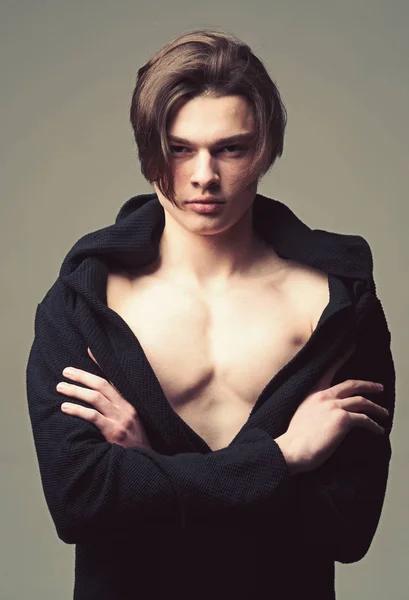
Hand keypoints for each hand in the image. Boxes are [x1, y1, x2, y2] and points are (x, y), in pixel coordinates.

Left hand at [56, 347, 151, 448]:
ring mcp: (121, 419)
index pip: (114, 378)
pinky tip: (65, 407)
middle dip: (82, 376)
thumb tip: (98, 399)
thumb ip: (118, 411)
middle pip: (102, 384)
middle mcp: (127, 408)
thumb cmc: (134, 446)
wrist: (144, 465)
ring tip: (60, 387)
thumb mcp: (131, 424)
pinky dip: (77, 410)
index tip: (89, 350)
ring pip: (95, 397)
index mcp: (130, 403)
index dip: (101, 364)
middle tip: (65, 371)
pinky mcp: (114, 432)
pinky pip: (93, 416)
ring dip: (75, 390)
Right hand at [275, 343, 388, 474]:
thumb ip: (314, 409)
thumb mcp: (301, 414)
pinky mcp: (342, 419)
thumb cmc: (295, 438)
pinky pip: (364, 420)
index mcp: (312, 393)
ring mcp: (334, 406)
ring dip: (376, 408)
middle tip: (379, 388)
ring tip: (384, 414)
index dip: (341, 356)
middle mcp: (324, 396)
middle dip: (369, 385)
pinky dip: (374, 425)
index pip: (328, 370)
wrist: (292, 449)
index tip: (352, 345)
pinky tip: (378, 430)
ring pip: (362, 402)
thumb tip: (327, 414)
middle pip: (352, 385)